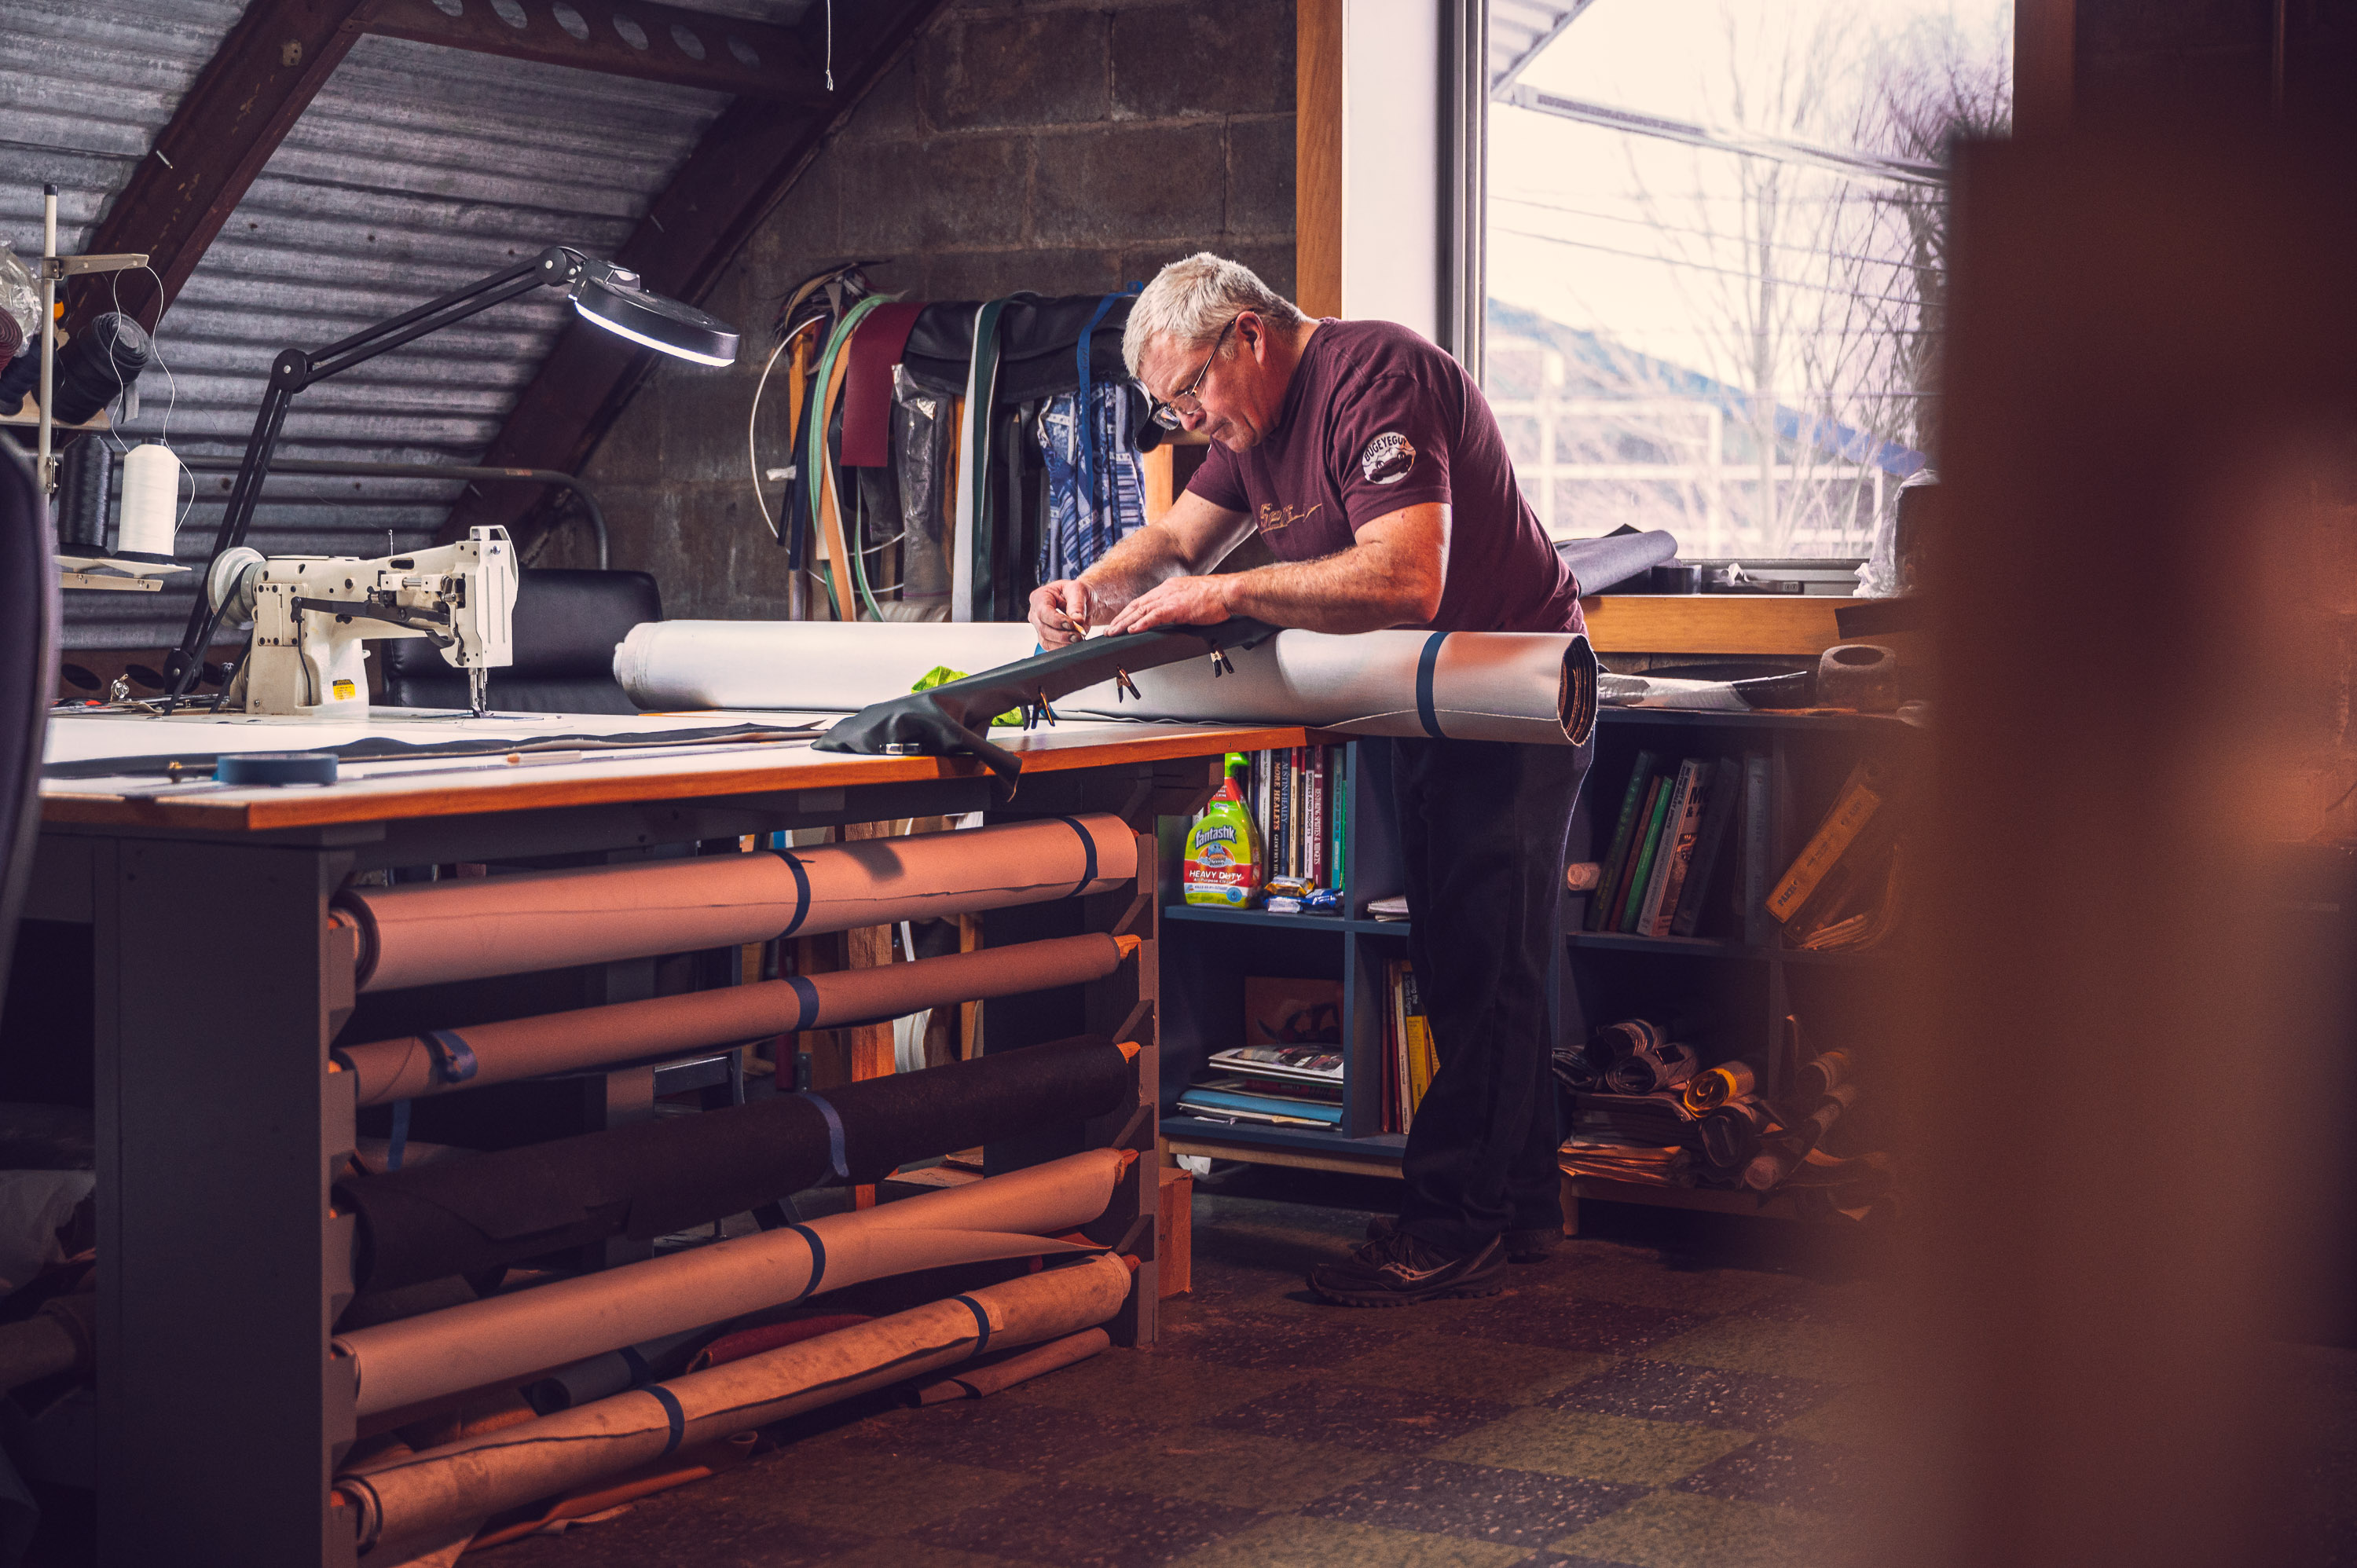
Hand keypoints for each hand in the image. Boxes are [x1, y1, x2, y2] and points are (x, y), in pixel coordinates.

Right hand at [1028, 579, 1092, 647]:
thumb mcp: (1079, 590)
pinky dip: (1064, 647)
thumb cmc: (1076, 592)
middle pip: (1043, 629)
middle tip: (1078, 635)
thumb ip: (1077, 604)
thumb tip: (1077, 620)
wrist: (1083, 601)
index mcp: (1040, 597)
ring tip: (1078, 639)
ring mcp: (1040, 626)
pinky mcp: (1047, 638)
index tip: (1071, 624)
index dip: (1056, 620)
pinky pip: (1051, 647)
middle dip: (1062, 635)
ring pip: (1046, 641)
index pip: (1043, 612)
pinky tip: (1074, 644)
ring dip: (1064, 643)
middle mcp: (1036, 613)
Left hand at [1104, 575, 1234, 635]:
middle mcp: (1166, 591)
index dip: (1128, 612)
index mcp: (1169, 589)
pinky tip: (1132, 630)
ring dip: (1125, 623)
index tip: (1119, 621)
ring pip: (1141, 611)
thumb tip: (1174, 616)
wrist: (1228, 592)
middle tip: (1109, 630)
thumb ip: (1179, 605)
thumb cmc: (1216, 597)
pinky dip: (1141, 623)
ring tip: (1113, 633)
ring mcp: (1171, 599)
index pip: (1143, 601)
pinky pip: (1154, 616)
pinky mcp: (1177, 608)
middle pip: (1137, 605)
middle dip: (1121, 618)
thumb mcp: (1192, 598)